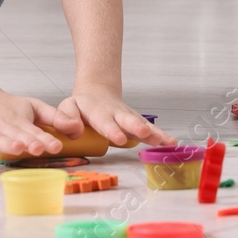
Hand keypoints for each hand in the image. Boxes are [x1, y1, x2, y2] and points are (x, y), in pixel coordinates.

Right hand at [0, 85, 66, 162]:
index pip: (35, 131)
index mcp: (21, 121)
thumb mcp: (33, 107)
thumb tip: (77, 127)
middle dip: (28, 142)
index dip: (45, 139)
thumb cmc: (7, 106)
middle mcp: (5, 126)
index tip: (56, 146)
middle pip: (17, 135)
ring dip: (7, 144)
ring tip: (17, 148)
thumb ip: (53, 117)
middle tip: (39, 148)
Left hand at [57, 85, 171, 146]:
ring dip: (154, 132)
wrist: (98, 94)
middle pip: (127, 120)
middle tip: (144, 133)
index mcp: (97, 111)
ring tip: (166, 141)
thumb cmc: (81, 106)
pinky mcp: (137, 123)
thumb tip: (74, 130)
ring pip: (142, 124)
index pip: (104, 121)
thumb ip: (66, 118)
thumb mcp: (67, 107)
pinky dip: (161, 136)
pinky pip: (150, 130)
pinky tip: (171, 143)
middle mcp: (116, 113)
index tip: (119, 138)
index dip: (111, 129)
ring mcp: (129, 118)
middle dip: (136, 127)